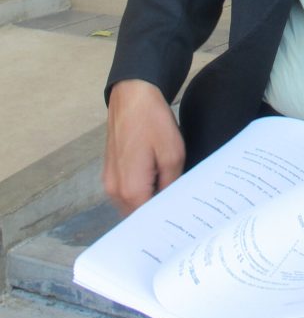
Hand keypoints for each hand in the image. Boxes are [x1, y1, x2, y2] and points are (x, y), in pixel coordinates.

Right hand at [103, 79, 184, 214]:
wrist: (132, 94)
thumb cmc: (152, 121)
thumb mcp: (173, 153)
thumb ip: (171, 184)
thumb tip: (171, 203)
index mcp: (130, 189)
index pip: (147, 222)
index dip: (164, 223)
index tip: (180, 221)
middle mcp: (114, 191)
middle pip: (137, 216)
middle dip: (155, 215)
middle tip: (179, 211)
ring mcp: (109, 181)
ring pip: (130, 205)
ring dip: (147, 202)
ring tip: (170, 195)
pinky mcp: (109, 171)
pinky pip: (125, 192)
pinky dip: (140, 192)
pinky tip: (157, 182)